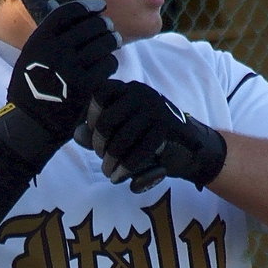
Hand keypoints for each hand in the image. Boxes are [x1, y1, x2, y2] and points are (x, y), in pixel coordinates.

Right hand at [5, 0, 119, 145]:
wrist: (30, 126)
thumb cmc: (31, 91)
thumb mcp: (29, 57)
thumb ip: (46, 36)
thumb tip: (58, 5)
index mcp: (39, 41)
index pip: (68, 13)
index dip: (87, 7)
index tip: (100, 7)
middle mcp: (54, 50)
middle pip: (90, 26)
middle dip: (104, 26)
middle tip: (110, 30)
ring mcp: (69, 67)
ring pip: (103, 43)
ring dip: (111, 42)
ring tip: (113, 44)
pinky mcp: (84, 85)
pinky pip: (107, 64)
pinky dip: (111, 63)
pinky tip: (107, 67)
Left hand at [87, 79, 226, 189]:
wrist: (190, 150)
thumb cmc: (149, 140)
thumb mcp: (123, 133)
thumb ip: (98, 132)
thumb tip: (77, 134)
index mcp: (129, 89)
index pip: (99, 94)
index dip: (90, 116)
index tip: (94, 136)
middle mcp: (142, 93)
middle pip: (107, 121)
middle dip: (99, 146)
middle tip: (103, 160)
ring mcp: (155, 109)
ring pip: (121, 140)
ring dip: (110, 162)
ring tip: (110, 173)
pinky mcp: (167, 128)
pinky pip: (138, 152)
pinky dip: (126, 169)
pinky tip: (121, 178)